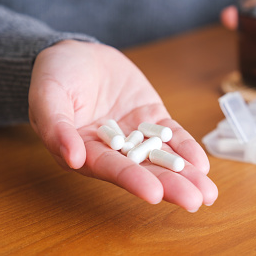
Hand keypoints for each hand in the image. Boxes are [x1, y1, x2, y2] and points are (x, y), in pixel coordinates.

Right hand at [28, 40, 217, 211]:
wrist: (77, 54)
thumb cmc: (54, 75)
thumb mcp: (47, 95)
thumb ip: (55, 126)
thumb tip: (71, 157)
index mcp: (83, 150)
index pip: (109, 168)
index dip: (132, 180)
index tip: (154, 193)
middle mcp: (112, 149)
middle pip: (143, 170)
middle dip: (170, 186)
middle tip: (195, 201)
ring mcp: (135, 134)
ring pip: (161, 157)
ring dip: (185, 174)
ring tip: (208, 193)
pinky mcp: (151, 117)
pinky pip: (171, 134)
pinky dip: (186, 147)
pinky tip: (202, 163)